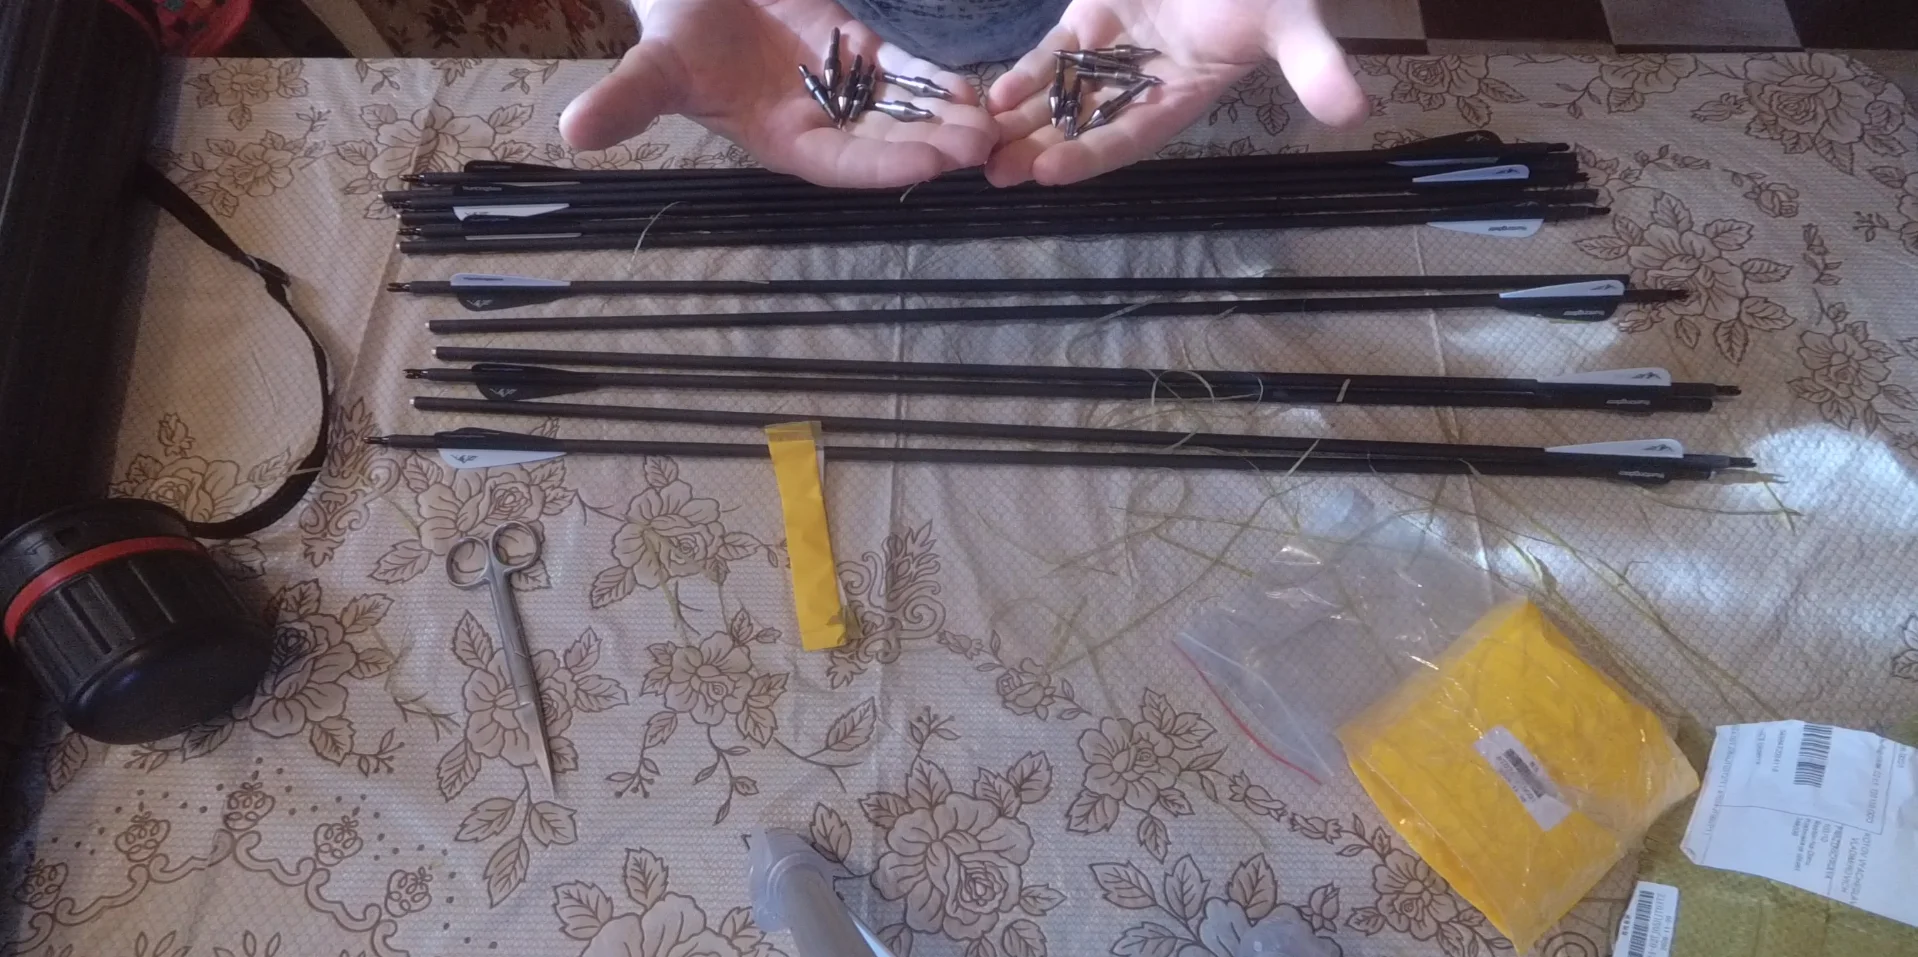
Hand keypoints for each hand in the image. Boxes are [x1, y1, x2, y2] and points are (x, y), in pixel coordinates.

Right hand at [560, 0, 996, 186]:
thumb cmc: (673, 29)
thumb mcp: (651, 65)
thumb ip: (625, 101)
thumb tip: (571, 133)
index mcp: (778, 141)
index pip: (839, 162)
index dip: (883, 161)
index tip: (928, 162)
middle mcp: (818, 123)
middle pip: (886, 140)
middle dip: (934, 143)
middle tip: (984, 147)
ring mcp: (842, 87)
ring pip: (905, 108)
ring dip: (949, 117)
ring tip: (996, 121)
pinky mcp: (856, 48)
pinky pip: (905, 69)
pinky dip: (938, 78)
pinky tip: (981, 87)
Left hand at [983, 0, 1366, 185]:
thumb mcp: (1297, 21)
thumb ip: (1315, 66)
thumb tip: (1356, 112)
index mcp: (1186, 96)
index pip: (1132, 135)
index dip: (1092, 155)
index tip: (1051, 172)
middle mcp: (1143, 85)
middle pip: (1082, 126)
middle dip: (1038, 150)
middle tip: (992, 174)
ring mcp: (1113, 54)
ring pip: (1057, 97)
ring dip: (1018, 123)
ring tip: (974, 148)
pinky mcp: (1092, 20)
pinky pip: (1051, 56)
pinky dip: (1021, 75)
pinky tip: (988, 96)